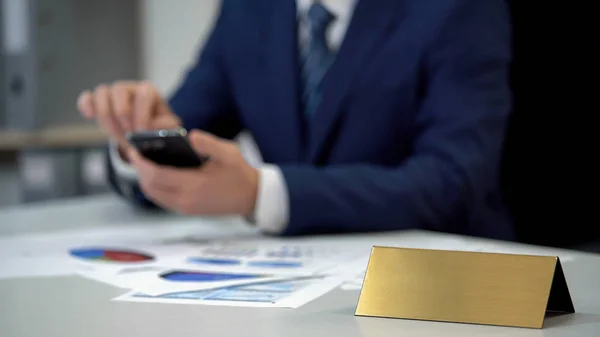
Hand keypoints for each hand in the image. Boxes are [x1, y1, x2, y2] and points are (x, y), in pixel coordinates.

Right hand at [77, 81, 180, 153]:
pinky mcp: (98, 102)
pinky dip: (86, 105)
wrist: (143, 133)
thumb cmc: (156, 127)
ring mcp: (112, 94)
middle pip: (119, 90)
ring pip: (102, 92)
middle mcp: (130, 88)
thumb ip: (166, 127)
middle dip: (122, 114)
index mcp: (149, 91)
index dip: (141, 114)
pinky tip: (89, 116)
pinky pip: (87, 97)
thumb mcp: (168, 127)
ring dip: (106, 115)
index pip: (143, 94)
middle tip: (128, 133)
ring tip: (115, 133)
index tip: (141, 132)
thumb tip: (151, 128)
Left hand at [128, 130, 258, 217]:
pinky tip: (158, 173)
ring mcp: (185, 208)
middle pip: (150, 188)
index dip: (141, 164)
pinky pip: (162, 199)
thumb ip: (209, 144)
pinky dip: (155, 187)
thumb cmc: (240, 174)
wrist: (252, 197)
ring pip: (154, 195)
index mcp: (194, 186)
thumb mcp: (229, 153)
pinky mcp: (187, 210)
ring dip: (145, 180)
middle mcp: (185, 201)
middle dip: (140, 171)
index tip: (133, 150)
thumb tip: (191, 135)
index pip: (156, 176)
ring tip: (144, 163)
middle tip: (136, 154)